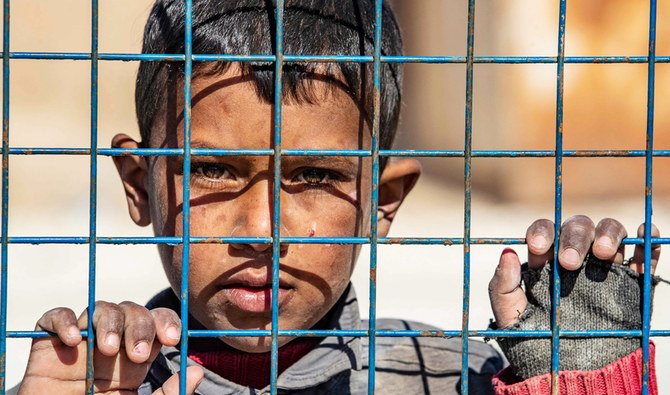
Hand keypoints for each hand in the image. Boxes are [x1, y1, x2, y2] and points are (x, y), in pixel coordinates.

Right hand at [18, 301, 203, 393]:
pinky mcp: (47, 347)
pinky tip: (73, 340)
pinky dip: (64, 320)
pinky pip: (54, 317)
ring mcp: (80, 344)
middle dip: (141, 325)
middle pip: (132, 311)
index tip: (173, 339)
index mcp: (134, 360)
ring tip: (109, 349)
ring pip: (101, 308)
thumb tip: (196, 370)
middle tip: (139, 354)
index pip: (156, 324)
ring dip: (110, 322)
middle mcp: (110, 347)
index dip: (167, 322)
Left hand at [487, 216, 661, 378]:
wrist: (573, 375)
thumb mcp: (511, 319)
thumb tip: (507, 252)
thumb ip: (502, 287)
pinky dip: (646, 237)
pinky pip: (644, 252)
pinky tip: (643, 234)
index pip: (545, 232)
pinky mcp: (633, 282)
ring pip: (610, 231)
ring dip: (608, 233)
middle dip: (573, 237)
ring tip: (603, 254)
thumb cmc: (537, 344)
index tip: (539, 247)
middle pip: (577, 227)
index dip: (542, 232)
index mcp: (545, 262)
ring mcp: (605, 268)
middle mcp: (576, 258)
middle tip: (569, 262)